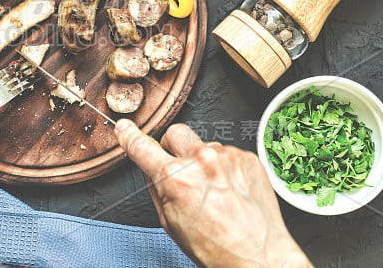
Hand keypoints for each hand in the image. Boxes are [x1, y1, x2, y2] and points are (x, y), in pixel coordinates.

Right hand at [115, 120, 311, 267]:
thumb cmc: (216, 247)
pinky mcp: (247, 157)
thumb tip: (152, 169)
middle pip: (175, 133)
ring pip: (204, 145)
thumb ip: (158, 189)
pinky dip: (225, 168)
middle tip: (181, 169)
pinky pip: (227, 153)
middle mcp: (201, 161)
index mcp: (176, 179)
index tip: (124, 128)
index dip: (129, 136)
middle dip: (173, 147)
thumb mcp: (170, 223)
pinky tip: (230, 190)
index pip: (142, 147)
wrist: (258, 256)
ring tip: (215, 190)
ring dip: (203, 161)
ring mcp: (227, 157)